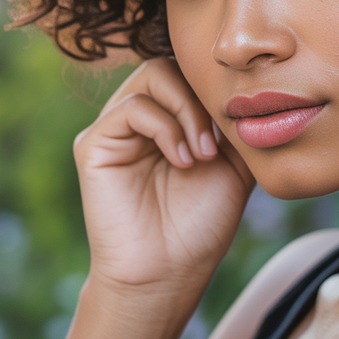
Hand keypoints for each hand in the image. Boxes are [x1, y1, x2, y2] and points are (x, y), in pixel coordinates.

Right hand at [73, 58, 254, 295]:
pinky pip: (130, 107)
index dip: (217, 89)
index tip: (240, 126)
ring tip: (203, 153)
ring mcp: (115, 128)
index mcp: (170, 117)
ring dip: (187, 109)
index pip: (191, 71)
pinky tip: (181, 160)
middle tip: (218, 142)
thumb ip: (236, 122)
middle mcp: (140, 117)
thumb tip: (245, 88)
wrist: (170, 273)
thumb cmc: (201, 223)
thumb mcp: (235, 163)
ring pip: (152, 75)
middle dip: (202, 95)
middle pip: (171, 64)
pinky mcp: (93, 144)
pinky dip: (164, 127)